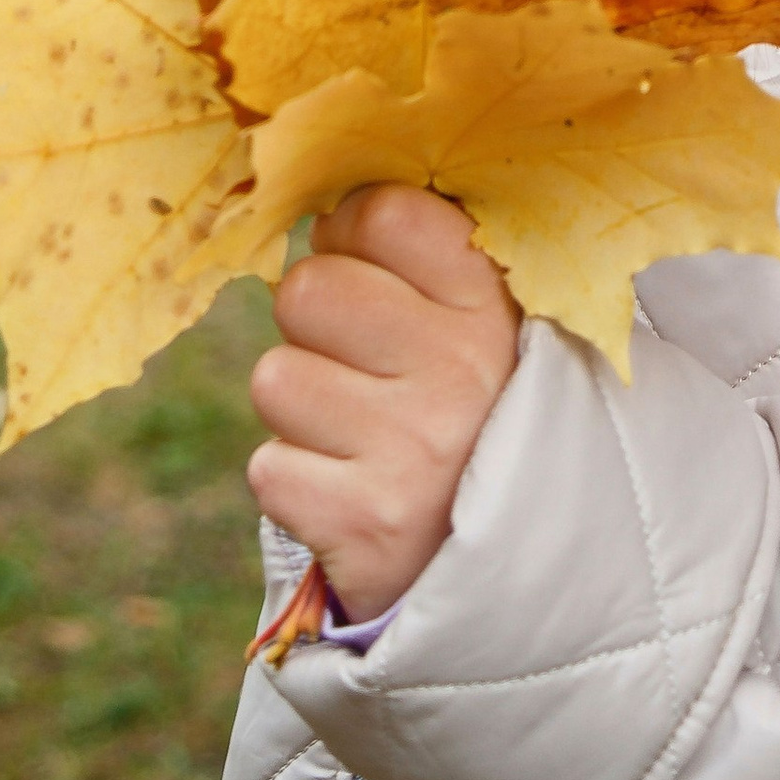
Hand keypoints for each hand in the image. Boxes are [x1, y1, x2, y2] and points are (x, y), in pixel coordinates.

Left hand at [247, 187, 521, 620]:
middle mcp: (459, 371)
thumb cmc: (474, 416)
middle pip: (307, 289)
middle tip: (357, 360)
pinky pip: (268, 468)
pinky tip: (348, 489)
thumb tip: (323, 205)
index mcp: (493, 305)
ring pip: (275, 378)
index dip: (352, 231)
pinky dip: (295, 481)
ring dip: (300, 407)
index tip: (367, 263)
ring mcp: (411, 450)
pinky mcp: (361, 524)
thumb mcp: (485, 327)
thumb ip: (425, 257)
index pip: (385, 213)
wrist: (512, 575)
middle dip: (312, 322)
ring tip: (356, 432)